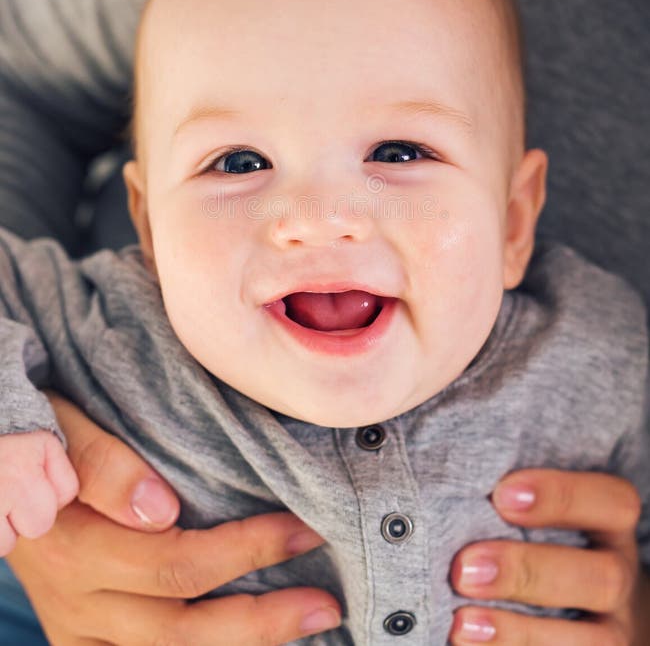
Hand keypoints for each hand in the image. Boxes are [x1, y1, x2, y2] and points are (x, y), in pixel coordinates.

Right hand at [8, 394, 340, 644]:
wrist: (2, 480)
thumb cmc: (45, 442)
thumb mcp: (63, 432)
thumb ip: (103, 464)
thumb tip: (161, 510)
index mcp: (75, 549)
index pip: (177, 564)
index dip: (248, 551)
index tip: (303, 528)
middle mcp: (76, 605)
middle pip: (179, 630)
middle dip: (262, 617)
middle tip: (326, 600)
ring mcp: (76, 632)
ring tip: (305, 629)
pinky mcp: (80, 643)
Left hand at [448, 468, 646, 644]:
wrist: (583, 607)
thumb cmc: (538, 535)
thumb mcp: (540, 511)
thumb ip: (508, 489)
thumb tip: (433, 451)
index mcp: (609, 524)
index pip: (612, 502)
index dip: (561, 496)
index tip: (501, 492)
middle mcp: (620, 575)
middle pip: (600, 576)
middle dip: (527, 571)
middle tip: (463, 568)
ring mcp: (615, 629)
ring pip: (591, 640)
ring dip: (519, 631)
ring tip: (460, 622)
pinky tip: (467, 644)